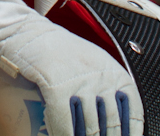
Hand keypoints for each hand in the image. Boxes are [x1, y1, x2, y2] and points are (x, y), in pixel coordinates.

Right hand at [0, 15, 143, 135]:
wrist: (28, 33)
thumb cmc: (59, 51)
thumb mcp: (93, 63)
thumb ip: (107, 86)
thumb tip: (116, 117)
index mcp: (113, 73)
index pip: (132, 112)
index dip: (130, 133)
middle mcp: (101, 78)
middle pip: (111, 124)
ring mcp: (79, 82)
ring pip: (90, 128)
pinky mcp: (56, 86)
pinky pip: (65, 122)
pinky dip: (64, 135)